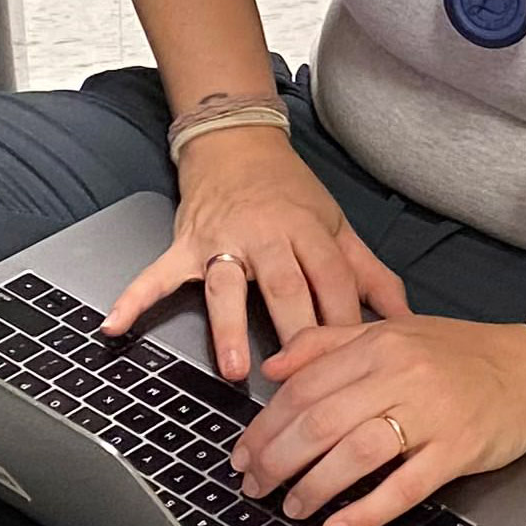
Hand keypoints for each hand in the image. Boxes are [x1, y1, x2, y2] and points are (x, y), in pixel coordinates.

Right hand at [104, 126, 410, 380]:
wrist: (236, 142)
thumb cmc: (291, 192)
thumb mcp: (337, 227)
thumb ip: (371, 276)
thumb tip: (409, 323)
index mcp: (310, 230)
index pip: (332, 281)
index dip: (344, 322)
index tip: (352, 368)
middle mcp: (267, 234)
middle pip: (284, 287)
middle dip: (294, 332)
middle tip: (301, 382)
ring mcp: (222, 239)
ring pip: (228, 285)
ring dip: (228, 328)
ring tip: (234, 369)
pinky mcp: (186, 243)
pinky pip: (158, 274)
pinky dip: (135, 297)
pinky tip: (116, 325)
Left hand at [229, 317, 525, 525]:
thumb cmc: (463, 356)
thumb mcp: (393, 332)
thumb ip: (330, 344)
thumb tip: (274, 369)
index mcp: (378, 344)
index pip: (303, 387)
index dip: (265, 425)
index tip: (243, 452)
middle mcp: (401, 375)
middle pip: (320, 422)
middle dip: (276, 460)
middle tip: (254, 485)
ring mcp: (431, 414)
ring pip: (355, 453)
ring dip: (313, 487)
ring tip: (292, 507)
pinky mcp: (457, 451)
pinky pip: (404, 487)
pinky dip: (365, 512)